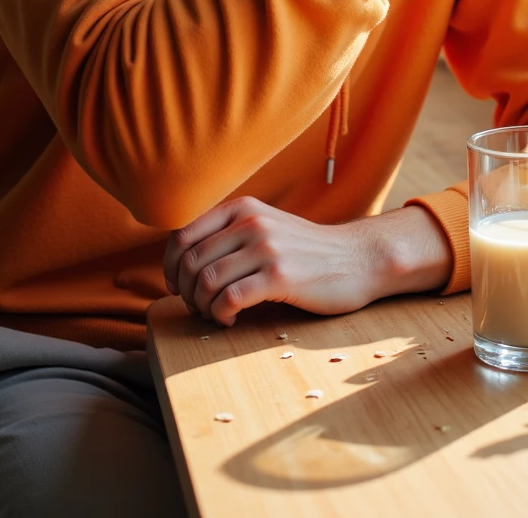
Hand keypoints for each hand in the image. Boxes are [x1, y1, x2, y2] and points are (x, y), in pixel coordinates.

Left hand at [163, 198, 451, 326]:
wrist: (357, 259)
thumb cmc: (306, 251)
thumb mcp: (265, 227)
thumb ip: (230, 235)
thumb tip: (181, 263)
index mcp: (241, 208)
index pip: (181, 236)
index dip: (170, 268)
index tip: (178, 288)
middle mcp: (250, 221)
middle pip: (189, 262)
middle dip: (185, 293)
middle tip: (199, 308)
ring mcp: (266, 247)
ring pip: (205, 281)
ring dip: (201, 307)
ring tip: (216, 315)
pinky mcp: (279, 275)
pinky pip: (229, 299)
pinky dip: (220, 315)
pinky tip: (231, 320)